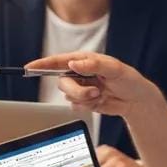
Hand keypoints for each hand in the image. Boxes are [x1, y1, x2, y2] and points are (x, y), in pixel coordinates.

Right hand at [26, 52, 159, 116]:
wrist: (136, 100)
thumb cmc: (129, 80)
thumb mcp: (115, 69)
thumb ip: (94, 65)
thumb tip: (74, 64)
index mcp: (84, 61)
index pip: (59, 61)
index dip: (42, 64)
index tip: (29, 67)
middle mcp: (79, 73)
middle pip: (62, 83)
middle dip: (77, 90)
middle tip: (95, 92)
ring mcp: (80, 88)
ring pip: (69, 96)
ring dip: (85, 99)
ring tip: (101, 95)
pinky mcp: (83, 101)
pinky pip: (75, 106)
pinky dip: (87, 106)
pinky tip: (99, 101)